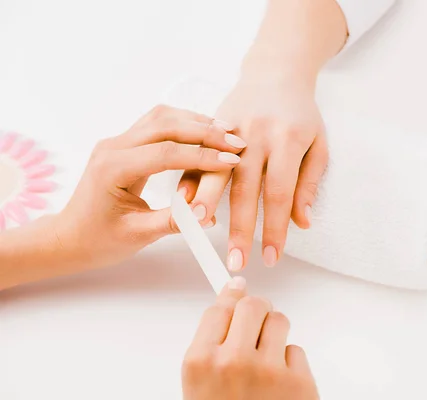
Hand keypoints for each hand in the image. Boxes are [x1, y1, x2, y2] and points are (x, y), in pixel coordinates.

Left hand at [54, 105, 245, 270]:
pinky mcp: (125, 144)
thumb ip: (173, 221)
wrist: (70, 237)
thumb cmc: (98, 240)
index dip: (202, 155)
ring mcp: (117, 142)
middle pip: (165, 125)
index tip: (231, 161)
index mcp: (112, 169)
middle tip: (236, 142)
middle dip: (204, 132)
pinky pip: (157, 124)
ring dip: (195, 122)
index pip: (165, 153)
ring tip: (225, 133)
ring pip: (161, 117)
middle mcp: (113, 147)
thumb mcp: (138, 235)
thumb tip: (208, 214)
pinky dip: (184, 125)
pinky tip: (204, 133)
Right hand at [178, 70, 328, 270]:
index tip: (271, 258)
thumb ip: (309, 184)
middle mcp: (258, 134)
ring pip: (215, 171)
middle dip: (240, 229)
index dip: (274, 229)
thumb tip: (301, 223)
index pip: (280, 194)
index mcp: (288, 141)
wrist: (276, 74)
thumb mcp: (318, 145)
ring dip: (206, 204)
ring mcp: (232, 128)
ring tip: (198, 231)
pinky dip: (189, 179)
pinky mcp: (214, 125)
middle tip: (235, 261)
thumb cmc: (301, 115)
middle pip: (246, 189)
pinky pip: (198, 154)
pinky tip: (184, 202)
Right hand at [182, 277, 318, 399]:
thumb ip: (212, 347)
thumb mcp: (200, 388)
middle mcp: (233, 360)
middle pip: (252, 304)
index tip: (235, 287)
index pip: (219, 307)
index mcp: (200, 362)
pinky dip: (291, 363)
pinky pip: (297, 350)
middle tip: (256, 323)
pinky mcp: (299, 382)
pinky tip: (280, 384)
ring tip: (268, 360)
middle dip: (255, 311)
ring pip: (279, 321)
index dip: (230, 297)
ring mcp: (269, 370)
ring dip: (275, 335)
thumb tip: (230, 303)